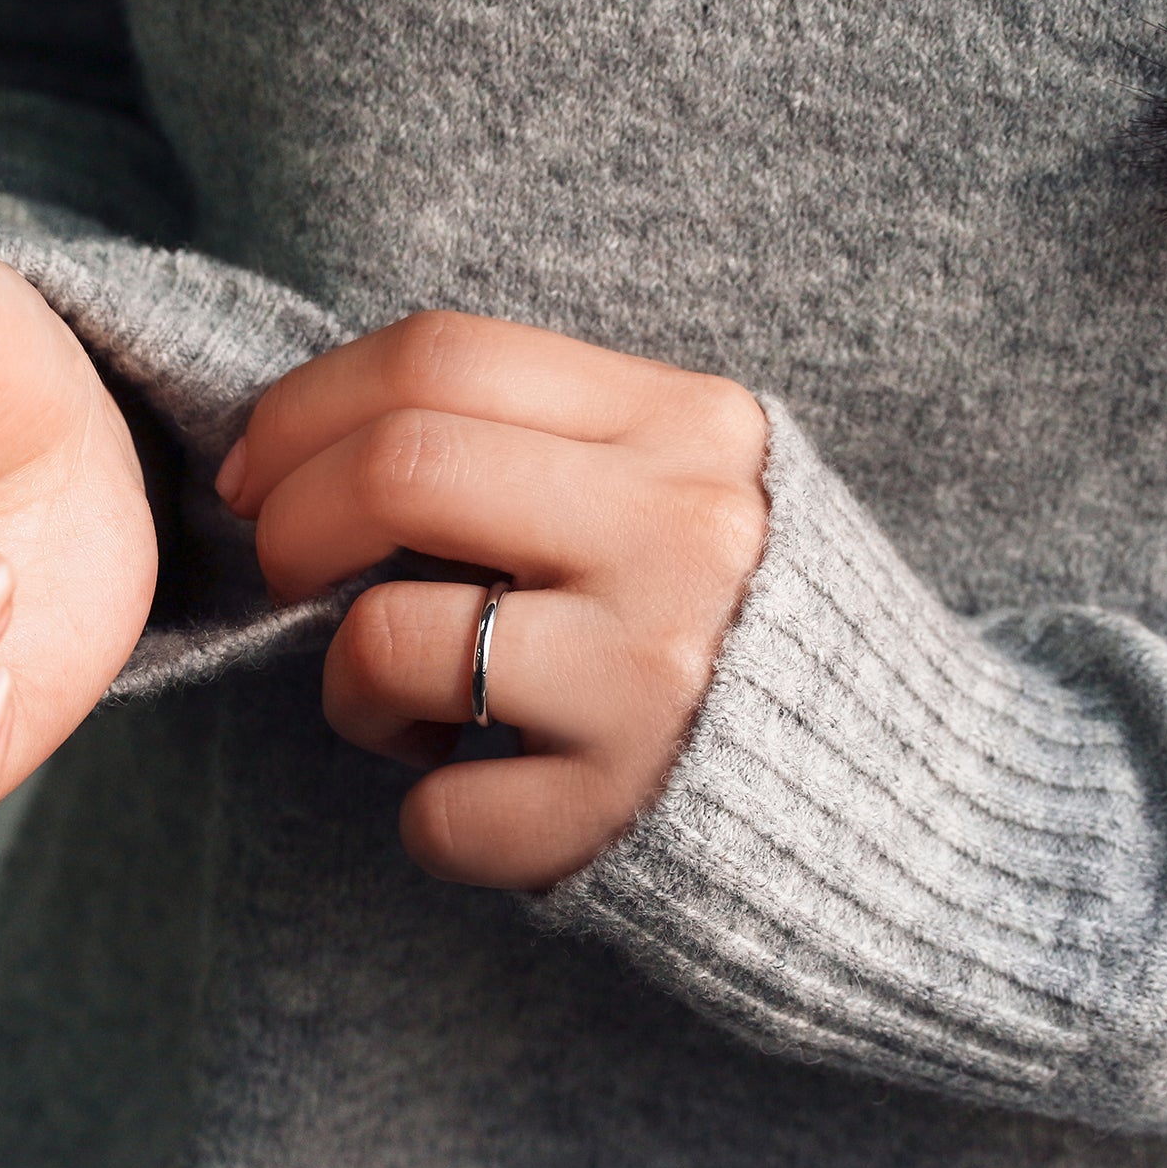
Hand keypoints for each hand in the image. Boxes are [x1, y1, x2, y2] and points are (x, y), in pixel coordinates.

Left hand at [217, 311, 769, 889]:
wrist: (911, 805)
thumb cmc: (743, 634)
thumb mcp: (679, 491)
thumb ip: (543, 445)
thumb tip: (319, 441)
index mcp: (684, 427)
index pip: (442, 355)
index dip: (304, 405)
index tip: (255, 469)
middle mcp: (681, 533)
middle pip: (400, 466)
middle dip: (288, 522)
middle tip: (282, 571)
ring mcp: (657, 674)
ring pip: (385, 640)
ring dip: (346, 685)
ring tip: (407, 710)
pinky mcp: (627, 810)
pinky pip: (436, 811)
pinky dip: (422, 811)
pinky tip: (487, 793)